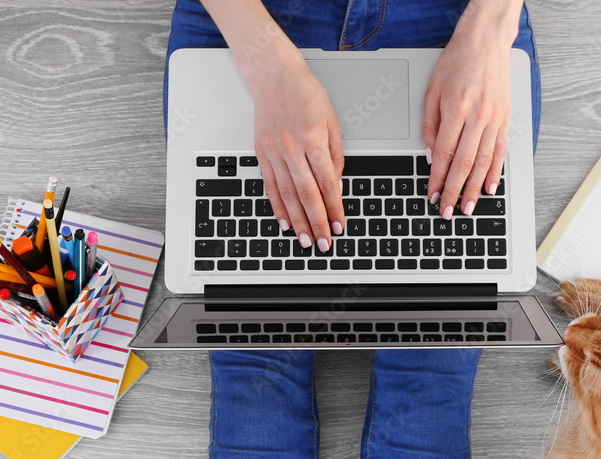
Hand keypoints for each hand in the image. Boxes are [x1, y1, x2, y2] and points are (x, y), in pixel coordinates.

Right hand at [249, 51, 344, 251]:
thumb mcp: (332, 121)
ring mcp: (274, 151)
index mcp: (314, 139)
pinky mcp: (262, 152)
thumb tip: (336, 185)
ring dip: (297, 220)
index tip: (339, 225)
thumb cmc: (306, 94)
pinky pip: (269, 186)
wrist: (274, 74)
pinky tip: (284, 221)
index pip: (327, 183)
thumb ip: (336, 155)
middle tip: (324, 242)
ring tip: (305, 239)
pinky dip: (277, 206)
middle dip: (317, 222)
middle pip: (307, 194)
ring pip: (287, 194)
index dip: (334, 208)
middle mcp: (292, 147)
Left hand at [423, 1, 521, 218]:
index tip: (433, 194)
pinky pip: (501, 150)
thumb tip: (430, 155)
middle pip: (464, 163)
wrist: (485, 41)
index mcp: (456, 108)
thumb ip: (429, 124)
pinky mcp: (505, 119)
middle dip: (455, 191)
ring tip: (469, 207)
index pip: (444, 153)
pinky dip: (495, 171)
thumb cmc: (456, 62)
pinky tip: (490, 187)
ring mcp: (494, 118)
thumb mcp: (432, 89)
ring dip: (475, 188)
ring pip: (484, 161)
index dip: (437, 178)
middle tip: (448, 211)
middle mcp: (477, 116)